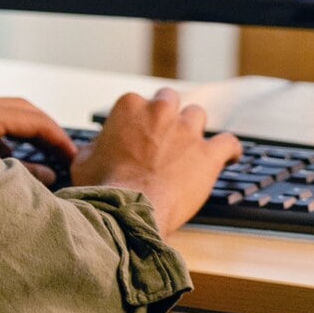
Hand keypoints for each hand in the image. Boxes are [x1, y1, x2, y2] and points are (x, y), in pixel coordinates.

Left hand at [0, 97, 76, 183]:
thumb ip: (20, 176)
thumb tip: (50, 174)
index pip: (30, 119)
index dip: (56, 137)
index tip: (72, 154)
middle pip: (19, 109)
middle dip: (46, 127)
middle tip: (64, 150)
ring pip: (0, 115)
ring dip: (26, 130)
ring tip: (44, 152)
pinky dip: (4, 137)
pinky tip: (9, 156)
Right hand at [73, 88, 241, 235]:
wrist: (129, 212)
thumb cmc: (104, 188)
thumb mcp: (83, 162)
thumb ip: (93, 147)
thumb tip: (94, 148)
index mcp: (129, 106)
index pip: (137, 102)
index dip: (137, 121)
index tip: (136, 137)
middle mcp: (161, 111)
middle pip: (169, 100)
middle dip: (167, 115)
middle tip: (162, 137)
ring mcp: (187, 131)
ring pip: (197, 115)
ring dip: (193, 129)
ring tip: (190, 148)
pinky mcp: (208, 154)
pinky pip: (229, 143)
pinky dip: (230, 150)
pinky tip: (230, 157)